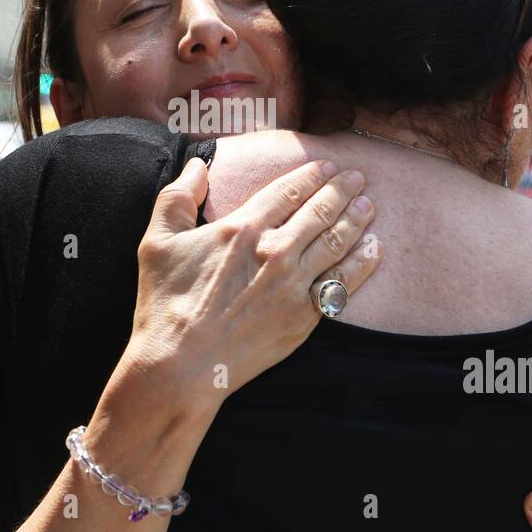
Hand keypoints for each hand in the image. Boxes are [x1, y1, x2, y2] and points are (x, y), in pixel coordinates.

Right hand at [120, 158, 379, 418]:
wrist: (180, 366)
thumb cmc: (165, 304)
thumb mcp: (157, 242)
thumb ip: (177, 197)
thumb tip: (198, 165)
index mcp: (242, 228)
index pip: (287, 191)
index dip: (310, 176)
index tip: (326, 167)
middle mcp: (275, 251)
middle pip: (320, 211)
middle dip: (342, 190)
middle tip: (358, 178)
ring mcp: (293, 285)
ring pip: (337, 242)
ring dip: (357, 219)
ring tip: (368, 205)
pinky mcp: (304, 317)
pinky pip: (343, 283)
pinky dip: (362, 263)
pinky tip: (374, 249)